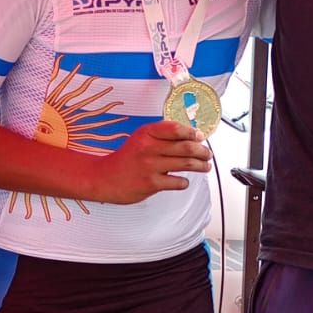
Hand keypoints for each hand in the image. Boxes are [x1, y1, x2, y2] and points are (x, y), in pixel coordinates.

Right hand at [93, 120, 211, 203]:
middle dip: (202, 151)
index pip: (176, 128)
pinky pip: (177, 182)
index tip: (200, 136)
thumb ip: (161, 136)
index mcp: (146, 133)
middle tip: (207, 154)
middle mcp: (148, 147)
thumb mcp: (140, 140)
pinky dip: (184, 182)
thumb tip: (190, 137)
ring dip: (200, 166)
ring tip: (205, 166)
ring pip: (186, 164)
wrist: (104, 178)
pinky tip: (183, 181)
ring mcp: (150, 166)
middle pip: (186, 147)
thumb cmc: (126, 159)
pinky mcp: (151, 183)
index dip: (192, 132)